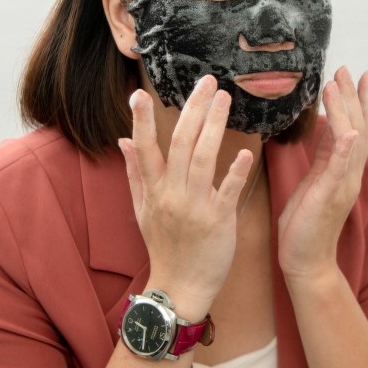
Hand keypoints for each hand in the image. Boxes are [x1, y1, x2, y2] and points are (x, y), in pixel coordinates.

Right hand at [118, 75, 253, 317]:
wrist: (180, 286)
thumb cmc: (165, 245)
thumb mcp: (142, 210)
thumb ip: (135, 173)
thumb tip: (122, 141)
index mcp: (154, 189)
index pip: (144, 148)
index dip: (140, 120)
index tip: (138, 94)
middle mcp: (171, 194)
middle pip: (179, 143)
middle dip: (192, 109)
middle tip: (207, 81)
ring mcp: (194, 206)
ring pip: (202, 158)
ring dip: (213, 126)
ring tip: (224, 99)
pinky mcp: (218, 220)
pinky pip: (227, 191)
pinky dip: (234, 172)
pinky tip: (245, 151)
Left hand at [277, 67, 367, 283]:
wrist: (306, 260)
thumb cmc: (305, 223)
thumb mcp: (315, 181)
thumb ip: (325, 156)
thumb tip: (330, 129)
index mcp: (344, 169)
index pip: (356, 128)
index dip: (359, 101)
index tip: (358, 75)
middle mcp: (350, 174)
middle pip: (359, 127)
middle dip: (354, 97)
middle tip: (347, 69)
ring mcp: (343, 185)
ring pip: (351, 141)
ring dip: (345, 111)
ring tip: (336, 84)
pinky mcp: (330, 196)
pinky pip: (340, 169)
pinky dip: (344, 148)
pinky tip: (346, 131)